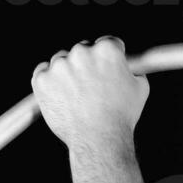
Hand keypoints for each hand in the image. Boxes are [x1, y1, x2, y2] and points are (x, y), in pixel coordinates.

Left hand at [32, 37, 148, 149]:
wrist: (98, 139)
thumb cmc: (121, 116)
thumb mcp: (140, 89)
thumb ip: (134, 71)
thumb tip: (131, 68)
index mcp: (107, 50)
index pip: (108, 42)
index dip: (111, 56)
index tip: (108, 67)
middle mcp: (82, 52)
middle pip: (83, 49)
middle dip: (87, 64)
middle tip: (92, 86)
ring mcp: (59, 65)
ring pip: (62, 60)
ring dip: (67, 72)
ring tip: (77, 96)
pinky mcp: (42, 78)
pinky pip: (43, 72)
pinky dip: (50, 81)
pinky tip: (61, 95)